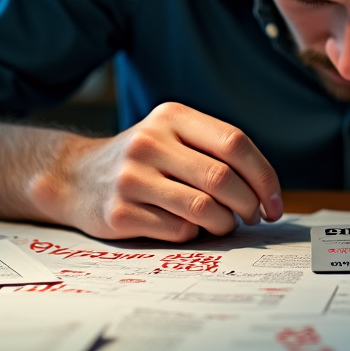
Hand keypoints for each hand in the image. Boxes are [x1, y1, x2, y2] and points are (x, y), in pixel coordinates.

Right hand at [33, 102, 282, 242]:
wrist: (74, 177)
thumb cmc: (142, 161)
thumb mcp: (171, 136)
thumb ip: (214, 151)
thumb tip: (265, 192)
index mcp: (171, 117)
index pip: (234, 143)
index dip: (263, 176)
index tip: (274, 202)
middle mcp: (150, 142)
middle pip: (222, 178)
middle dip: (249, 204)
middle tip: (254, 217)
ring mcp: (131, 178)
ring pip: (204, 208)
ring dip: (225, 223)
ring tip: (224, 224)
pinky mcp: (119, 212)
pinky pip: (178, 230)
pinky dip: (194, 233)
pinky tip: (188, 227)